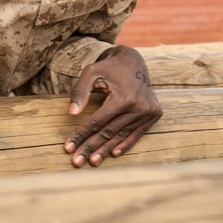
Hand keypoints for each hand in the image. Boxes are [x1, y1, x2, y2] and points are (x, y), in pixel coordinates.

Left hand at [63, 45, 161, 166]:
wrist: (134, 60)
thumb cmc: (108, 67)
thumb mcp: (90, 73)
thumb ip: (80, 92)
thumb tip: (72, 114)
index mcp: (123, 97)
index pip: (98, 121)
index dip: (81, 134)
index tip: (68, 147)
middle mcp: (138, 106)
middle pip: (109, 132)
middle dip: (90, 147)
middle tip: (76, 162)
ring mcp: (148, 112)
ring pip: (121, 135)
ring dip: (105, 150)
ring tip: (91, 161)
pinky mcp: (154, 114)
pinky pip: (136, 134)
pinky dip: (124, 144)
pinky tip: (112, 154)